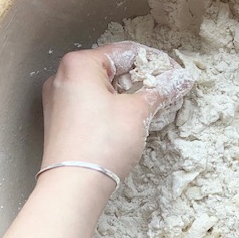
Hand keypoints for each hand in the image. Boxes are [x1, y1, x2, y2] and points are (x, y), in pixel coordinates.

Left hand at [41, 42, 193, 179]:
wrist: (74, 185)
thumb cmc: (105, 141)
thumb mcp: (137, 112)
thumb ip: (160, 91)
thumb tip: (181, 79)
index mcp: (79, 64)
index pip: (125, 52)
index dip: (156, 62)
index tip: (176, 74)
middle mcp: (63, 77)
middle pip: (111, 69)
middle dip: (141, 79)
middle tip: (165, 91)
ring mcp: (57, 100)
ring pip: (101, 88)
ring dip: (127, 95)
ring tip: (149, 107)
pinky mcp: (59, 122)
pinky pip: (90, 105)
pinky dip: (111, 108)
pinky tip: (127, 121)